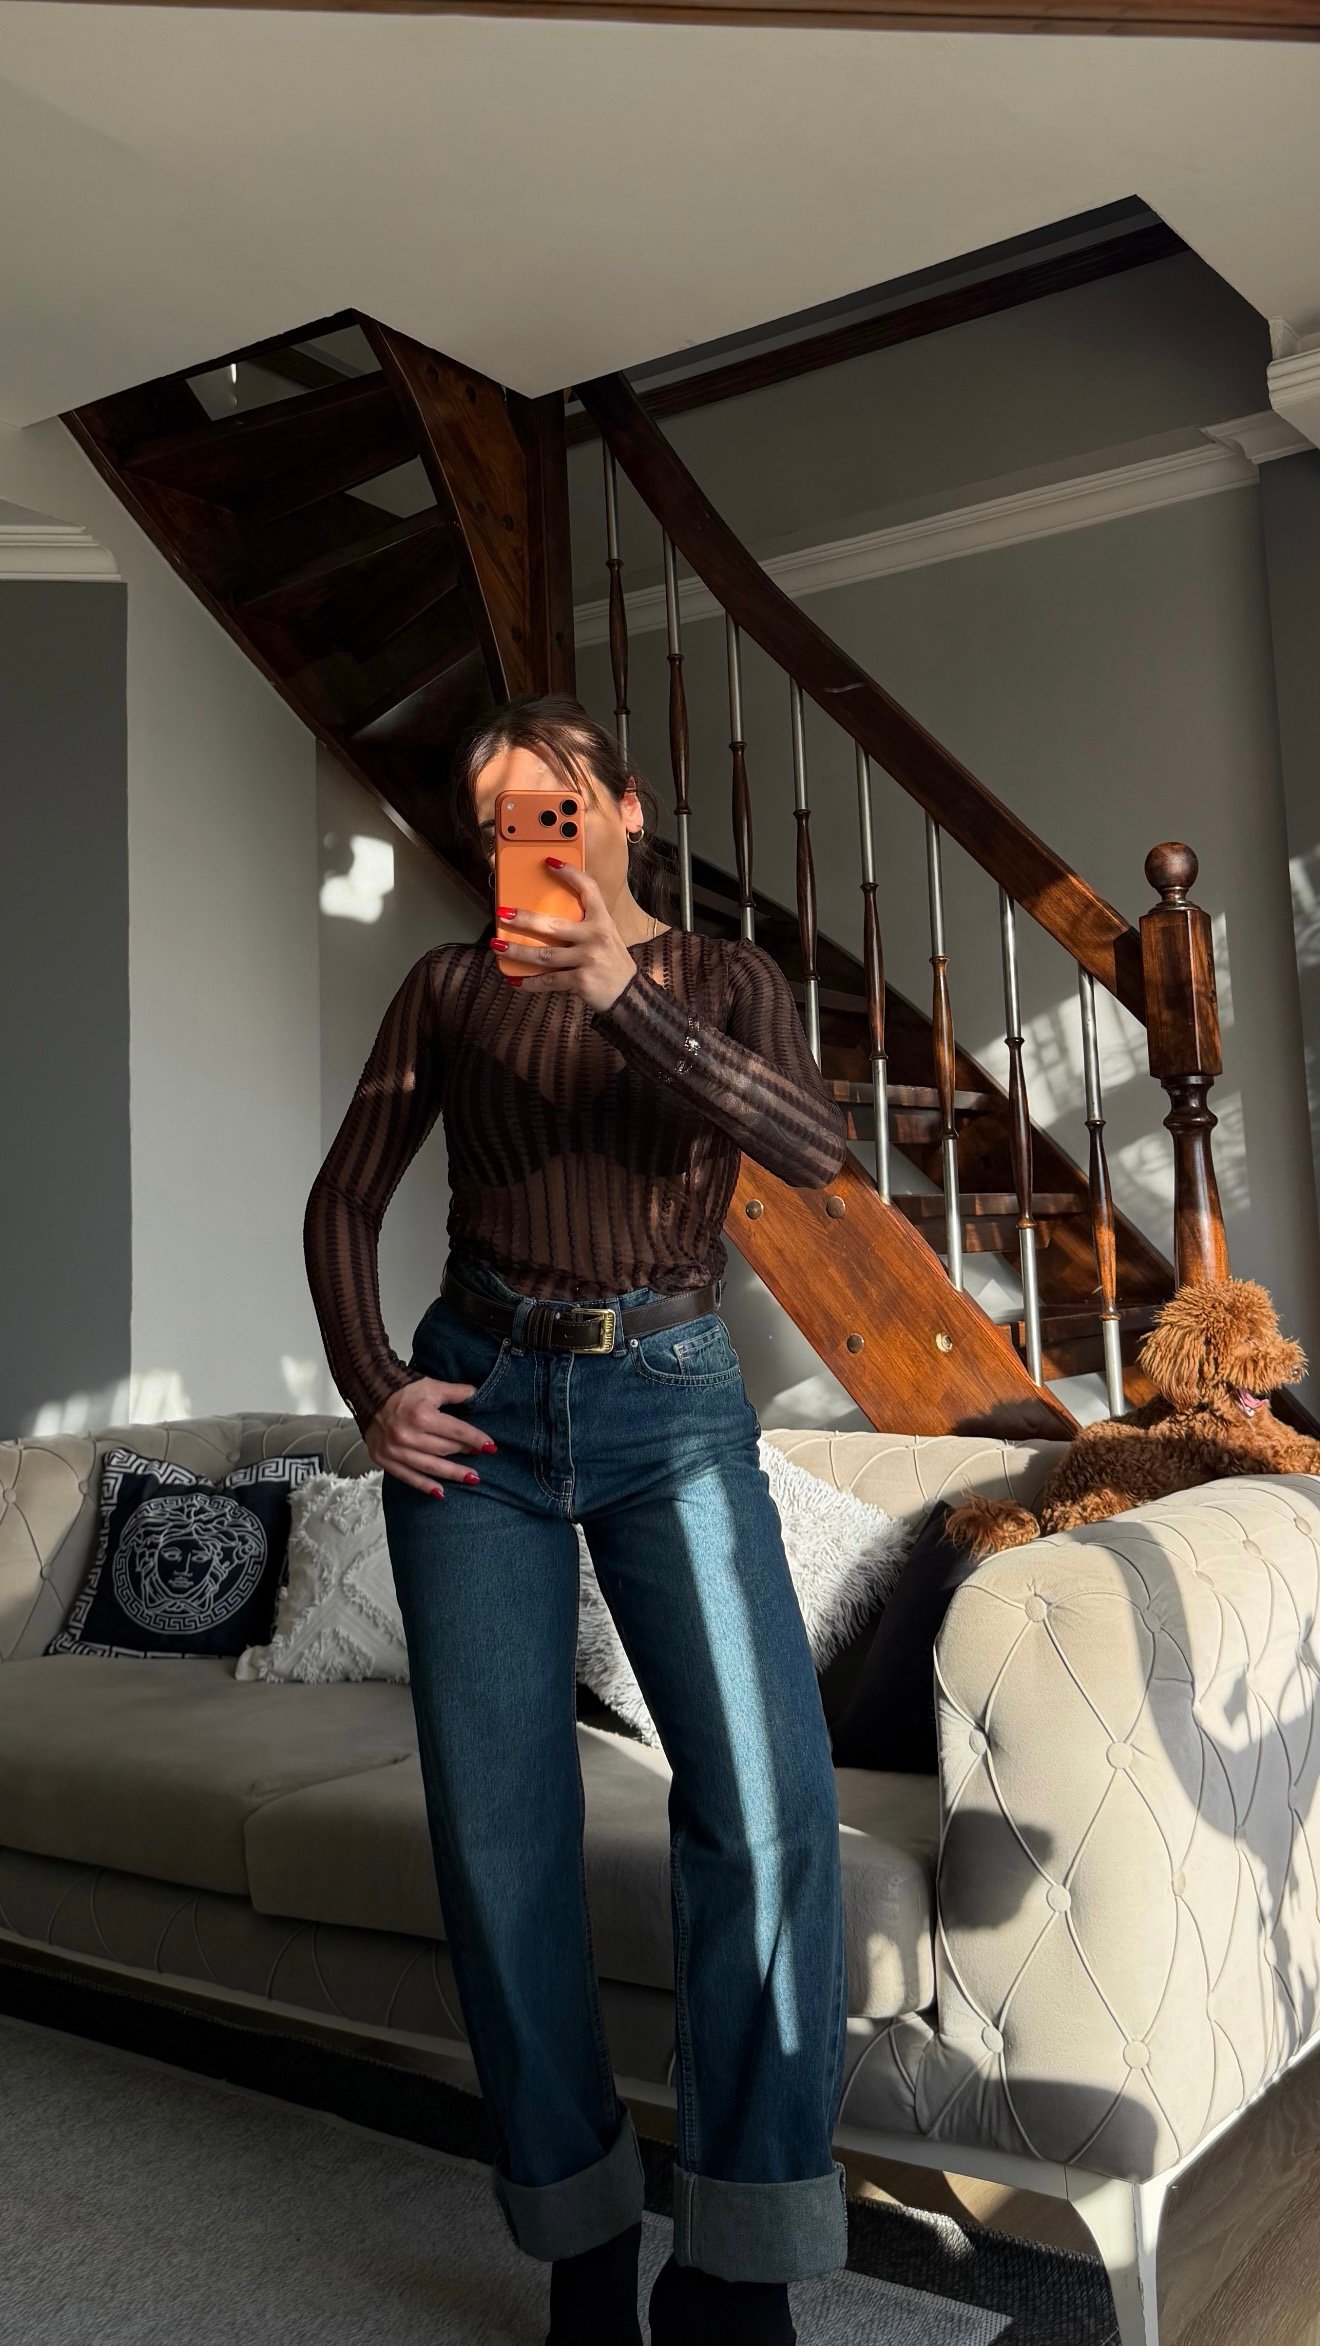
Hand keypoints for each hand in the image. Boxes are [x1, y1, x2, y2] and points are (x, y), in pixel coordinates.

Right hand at [364, 1378, 495, 1494]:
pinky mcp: (384, 1459)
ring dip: (453, 1474)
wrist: (369, 1393)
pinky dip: (425, 1486)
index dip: (476, 1439)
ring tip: (472, 1479)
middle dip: (465, 1453)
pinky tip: (441, 1493)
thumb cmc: (404, 1390)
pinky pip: (408, 1477)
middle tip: (480, 1458)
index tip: (491, 1446)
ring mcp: (395, 1450)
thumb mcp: (432, 1386)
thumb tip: (477, 1395)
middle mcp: (408, 1435)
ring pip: (430, 1467)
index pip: (457, 1431)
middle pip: (445, 1449)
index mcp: (421, 1415)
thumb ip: (457, 1392)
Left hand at [491, 863, 636, 1011]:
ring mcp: (588, 959)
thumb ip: (582, 924)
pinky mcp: (581, 981)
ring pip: (545, 955)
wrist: (628, 993)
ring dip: (517, 951)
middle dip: (525, 919)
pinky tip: (514, 980)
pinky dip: (529, 983)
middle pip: (553, 925)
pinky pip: (549, 981)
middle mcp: (596, 936)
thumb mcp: (603, 935)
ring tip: (497, 945)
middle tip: (502, 913)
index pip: (588, 889)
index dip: (570, 874)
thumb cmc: (609, 960)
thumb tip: (542, 917)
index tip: (549, 861)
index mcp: (601, 920)